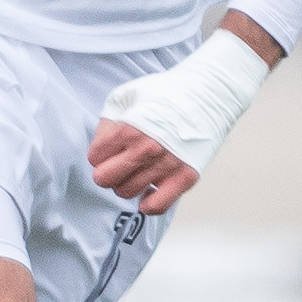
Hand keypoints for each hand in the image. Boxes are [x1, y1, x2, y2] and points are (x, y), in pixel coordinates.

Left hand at [86, 16, 278, 213]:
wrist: (207, 94)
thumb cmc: (164, 94)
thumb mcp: (126, 97)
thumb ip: (106, 124)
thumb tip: (99, 152)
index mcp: (128, 129)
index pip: (95, 158)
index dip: (100, 153)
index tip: (111, 149)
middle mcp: (146, 149)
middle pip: (105, 180)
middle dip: (108, 172)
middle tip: (119, 163)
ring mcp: (167, 165)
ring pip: (127, 192)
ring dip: (128, 183)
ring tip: (139, 170)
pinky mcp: (185, 177)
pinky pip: (157, 206)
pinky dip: (148, 204)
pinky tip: (149, 191)